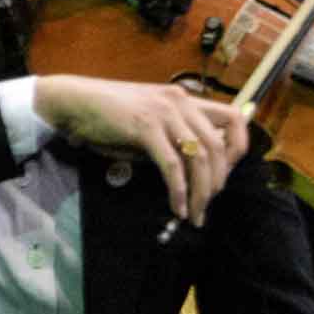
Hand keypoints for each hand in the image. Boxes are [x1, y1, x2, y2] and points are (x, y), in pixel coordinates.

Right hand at [32, 75, 251, 226]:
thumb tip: (196, 172)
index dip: (237, 148)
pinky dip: (178, 190)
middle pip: (218, 145)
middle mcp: (182, 102)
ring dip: (201, 192)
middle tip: (207, 206)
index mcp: (187, 99)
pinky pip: (172, 164)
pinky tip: (177, 208)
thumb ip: (174, 138)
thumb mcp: (153, 123)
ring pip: (199, 157)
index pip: (235, 118)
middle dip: (217, 182)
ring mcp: (164, 113)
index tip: (225, 174)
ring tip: (195, 214)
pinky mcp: (146, 127)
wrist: (76, 101)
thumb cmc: (112, 116)